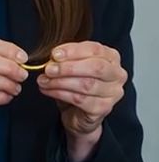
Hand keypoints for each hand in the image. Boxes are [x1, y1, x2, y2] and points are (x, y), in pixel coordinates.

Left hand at [37, 41, 127, 161]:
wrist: (78, 112)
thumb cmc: (76, 83)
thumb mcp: (72, 64)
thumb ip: (66, 58)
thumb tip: (54, 57)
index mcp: (111, 57)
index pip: (95, 49)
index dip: (73, 51)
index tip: (54, 54)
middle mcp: (117, 74)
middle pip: (95, 67)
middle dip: (68, 68)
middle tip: (48, 69)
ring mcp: (113, 93)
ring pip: (86, 85)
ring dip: (60, 82)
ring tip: (44, 81)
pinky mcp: (103, 109)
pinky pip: (80, 100)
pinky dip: (60, 94)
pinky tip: (49, 90)